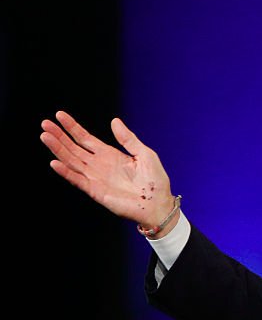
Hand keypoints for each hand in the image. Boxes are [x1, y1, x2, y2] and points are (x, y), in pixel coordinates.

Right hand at [39, 111, 177, 234]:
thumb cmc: (155, 181)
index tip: (59, 115)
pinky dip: (66, 172)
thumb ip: (128, 139)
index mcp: (109, 154)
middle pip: (73, 148)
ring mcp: (95, 178)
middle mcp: (99, 165)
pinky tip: (55, 162)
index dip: (72, 127)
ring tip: (45, 136)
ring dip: (58, 149)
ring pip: (71, 161)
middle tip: (45, 124)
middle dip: (59, 136)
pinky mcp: (96, 191)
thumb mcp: (144, 154)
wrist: (159, 204)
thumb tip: (114, 121)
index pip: (85, 138)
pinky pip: (78, 180)